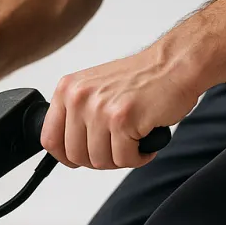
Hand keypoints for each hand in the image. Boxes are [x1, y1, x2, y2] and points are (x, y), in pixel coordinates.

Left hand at [41, 46, 200, 169]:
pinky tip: (146, 141)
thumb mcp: (95, 89)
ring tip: (134, 142)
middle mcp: (79, 97)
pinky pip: (124, 159)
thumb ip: (77, 114)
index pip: (49, 139)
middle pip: (75, 156)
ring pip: (100, 160)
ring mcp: (99, 109)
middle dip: (99, 159)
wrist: (175, 63)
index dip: (66, 156)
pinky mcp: (122, 119)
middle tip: (118, 148)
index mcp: (68, 90)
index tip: (80, 159)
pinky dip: (139, 158)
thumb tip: (66, 147)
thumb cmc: (142, 79)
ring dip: (121, 159)